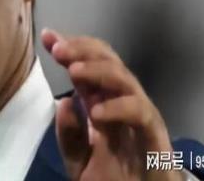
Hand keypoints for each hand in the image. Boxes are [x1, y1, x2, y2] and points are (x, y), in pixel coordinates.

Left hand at [41, 29, 183, 180]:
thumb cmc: (111, 178)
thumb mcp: (78, 159)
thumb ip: (69, 133)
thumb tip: (63, 101)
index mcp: (102, 101)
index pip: (90, 63)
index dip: (72, 46)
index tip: (47, 36)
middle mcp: (121, 101)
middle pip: (108, 61)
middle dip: (83, 50)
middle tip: (59, 50)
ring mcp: (140, 115)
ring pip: (125, 78)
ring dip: (99, 70)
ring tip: (74, 71)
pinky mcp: (155, 135)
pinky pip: (141, 112)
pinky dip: (119, 107)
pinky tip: (95, 112)